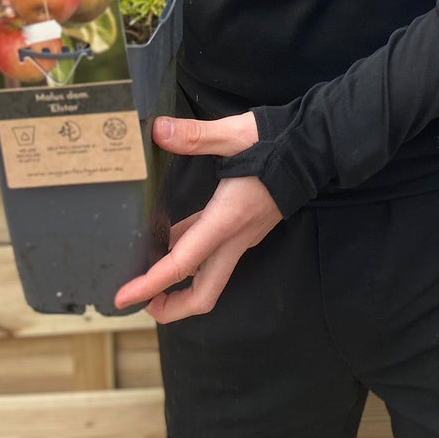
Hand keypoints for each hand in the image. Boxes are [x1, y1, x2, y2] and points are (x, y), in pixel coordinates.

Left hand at [113, 112, 280, 321]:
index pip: (182, 264)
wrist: (314, 148)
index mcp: (227, 220)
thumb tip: (158, 130)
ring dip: (180, 283)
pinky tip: (174, 236)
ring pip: (210, 276)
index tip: (124, 298)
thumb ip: (194, 135)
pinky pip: (215, 253)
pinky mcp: (247, 228)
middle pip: (204, 294)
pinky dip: (192, 255)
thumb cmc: (276, 142)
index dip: (150, 285)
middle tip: (140, 301)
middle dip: (171, 307)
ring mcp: (244, 236)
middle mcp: (235, 238)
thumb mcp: (233, 134)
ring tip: (148, 270)